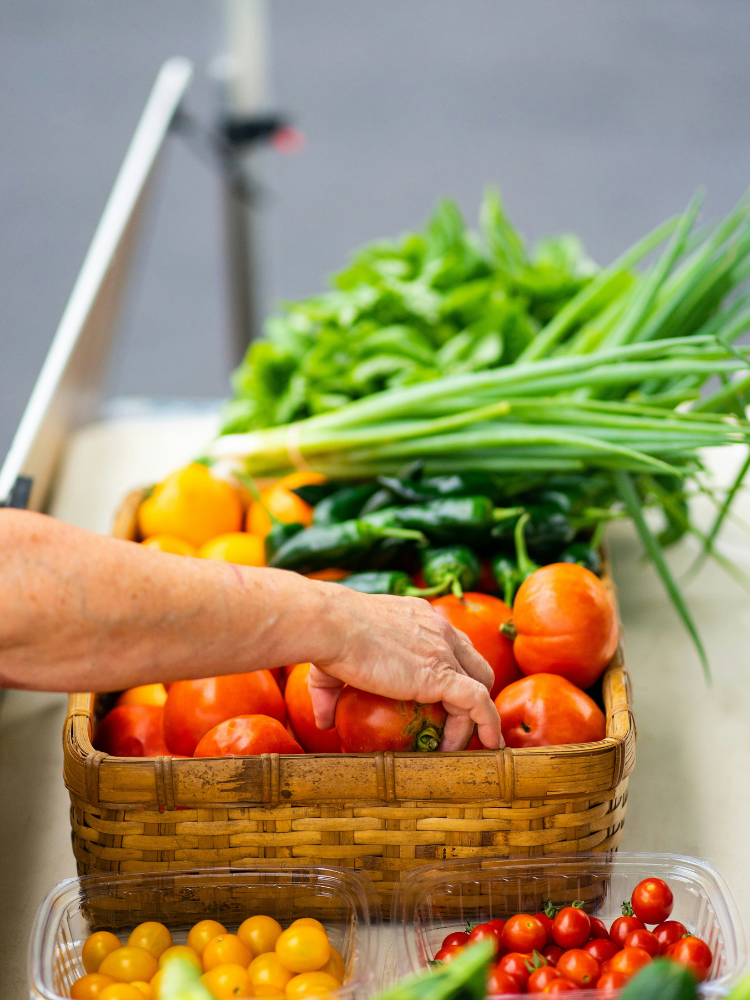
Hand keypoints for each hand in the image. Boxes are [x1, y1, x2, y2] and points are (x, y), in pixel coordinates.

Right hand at [304, 585, 503, 750]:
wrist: (332, 626)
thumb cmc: (328, 638)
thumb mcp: (333, 664)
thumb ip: (331, 693)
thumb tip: (323, 723)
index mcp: (419, 618)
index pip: (450, 644)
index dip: (453, 672)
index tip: (442, 702)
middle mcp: (439, 629)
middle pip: (473, 663)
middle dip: (472, 694)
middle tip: (453, 726)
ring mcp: (444, 651)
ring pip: (480, 686)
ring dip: (475, 719)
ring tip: (456, 747)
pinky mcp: (441, 674)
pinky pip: (478, 702)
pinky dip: (488, 724)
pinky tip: (489, 744)